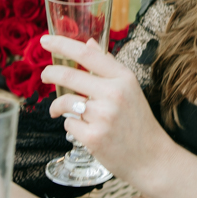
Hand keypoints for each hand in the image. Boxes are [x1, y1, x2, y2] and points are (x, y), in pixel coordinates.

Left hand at [41, 35, 174, 190]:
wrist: (151, 157)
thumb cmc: (138, 122)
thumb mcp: (129, 89)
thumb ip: (108, 66)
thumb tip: (88, 44)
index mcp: (123, 78)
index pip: (87, 54)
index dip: (62, 44)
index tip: (45, 40)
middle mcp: (114, 94)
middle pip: (69, 76)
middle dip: (50, 74)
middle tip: (45, 76)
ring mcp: (103, 116)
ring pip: (65, 102)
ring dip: (58, 107)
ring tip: (59, 111)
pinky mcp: (93, 137)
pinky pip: (68, 124)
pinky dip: (71, 126)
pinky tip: (83, 130)